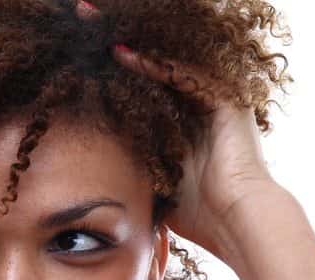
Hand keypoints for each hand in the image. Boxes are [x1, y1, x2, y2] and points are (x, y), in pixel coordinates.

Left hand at [74, 2, 287, 260]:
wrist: (235, 222)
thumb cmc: (199, 213)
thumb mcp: (156, 179)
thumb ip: (136, 161)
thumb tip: (98, 168)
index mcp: (185, 117)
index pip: (145, 76)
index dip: (114, 59)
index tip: (79, 47)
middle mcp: (200, 100)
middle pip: (154, 56)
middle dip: (118, 34)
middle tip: (82, 14)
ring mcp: (214, 96)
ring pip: (167, 55)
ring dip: (130, 38)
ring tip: (92, 21)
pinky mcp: (224, 98)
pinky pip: (183, 71)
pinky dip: (152, 63)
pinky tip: (120, 53)